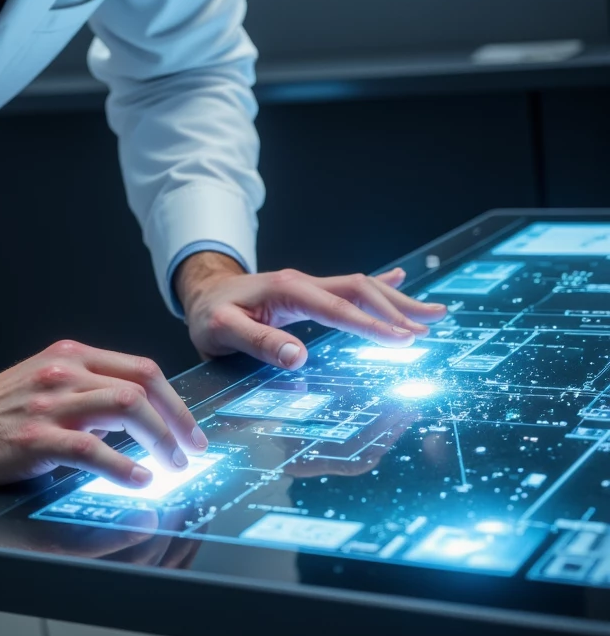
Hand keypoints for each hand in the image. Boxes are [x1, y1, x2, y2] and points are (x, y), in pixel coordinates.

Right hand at [0, 338, 208, 492]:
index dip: (174, 399)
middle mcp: (64, 371)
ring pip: (125, 408)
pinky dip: (124, 466)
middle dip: (176, 421)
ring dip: (160, 440)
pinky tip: (139, 480)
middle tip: (191, 451)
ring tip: (172, 468)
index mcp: (71, 355)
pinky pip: (92, 449)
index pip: (141, 368)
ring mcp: (50, 403)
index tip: (189, 428)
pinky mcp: (35, 438)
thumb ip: (89, 391)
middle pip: (141, 385)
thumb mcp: (48, 384)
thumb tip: (140, 416)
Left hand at [175, 252, 445, 369]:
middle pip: (361, 289)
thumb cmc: (210, 316)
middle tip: (433, 323)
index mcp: (288, 291)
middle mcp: (303, 283)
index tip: (403, 339)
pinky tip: (399, 278)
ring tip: (431, 311)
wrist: (202, 294)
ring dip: (397, 298)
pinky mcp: (309, 291)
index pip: (339, 307)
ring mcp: (308, 285)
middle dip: (399, 306)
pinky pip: (350, 286)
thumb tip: (300, 357)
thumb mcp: (224, 332)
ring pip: (361, 286)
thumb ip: (260, 343)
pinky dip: (378, 283)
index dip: (372, 324)